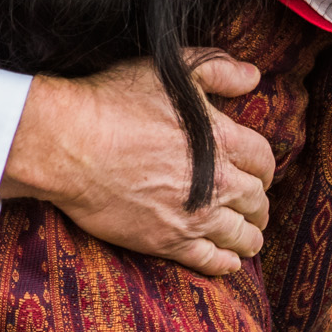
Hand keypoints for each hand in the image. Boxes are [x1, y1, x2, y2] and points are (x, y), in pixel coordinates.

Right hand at [0, 53, 275, 277]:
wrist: (68, 144)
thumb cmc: (112, 102)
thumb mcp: (165, 71)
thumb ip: (215, 69)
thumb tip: (253, 76)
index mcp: (222, 140)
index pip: (263, 160)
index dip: (263, 167)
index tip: (257, 172)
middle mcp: (218, 182)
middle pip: (257, 200)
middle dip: (258, 203)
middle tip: (252, 206)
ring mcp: (195, 216)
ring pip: (243, 235)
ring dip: (249, 235)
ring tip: (247, 236)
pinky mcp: (169, 241)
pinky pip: (213, 262)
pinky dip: (226, 263)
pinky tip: (227, 260)